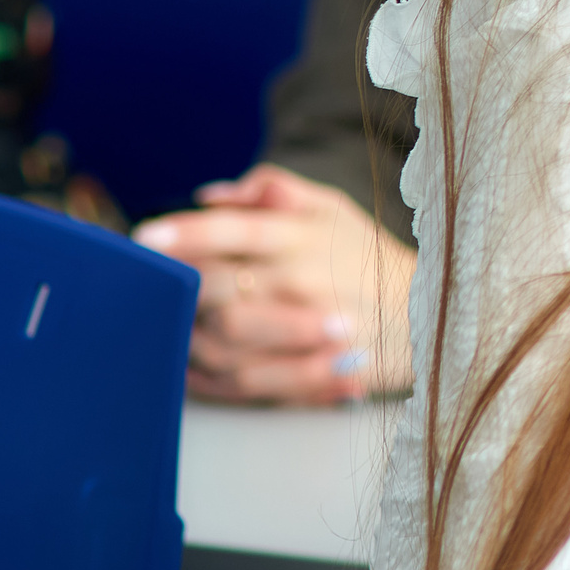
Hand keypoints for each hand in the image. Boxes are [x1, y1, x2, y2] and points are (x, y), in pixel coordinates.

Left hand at [135, 164, 415, 403]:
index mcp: (302, 238)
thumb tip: (208, 195)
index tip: (143, 237)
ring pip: (219, 339)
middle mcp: (300, 283)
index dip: (185, 233)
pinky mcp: (306, 372)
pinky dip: (206, 374)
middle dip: (175, 287)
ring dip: (186, 333)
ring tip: (171, 323)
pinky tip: (189, 361)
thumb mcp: (331, 207)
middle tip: (148, 287)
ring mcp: (302, 333)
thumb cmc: (366, 257)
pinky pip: (239, 380)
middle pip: (215, 287)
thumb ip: (273, 189)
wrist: (426, 313)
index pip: (234, 230)